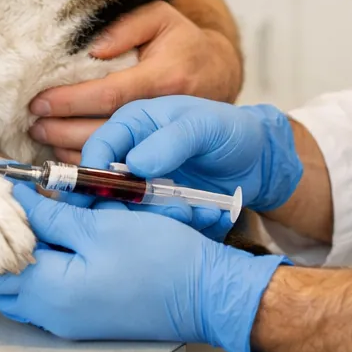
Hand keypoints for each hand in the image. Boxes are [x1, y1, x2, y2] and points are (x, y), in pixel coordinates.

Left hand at [0, 183, 286, 351]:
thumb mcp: (101, 226)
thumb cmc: (163, 259)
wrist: (209, 294)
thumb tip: (2, 197)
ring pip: (3, 285)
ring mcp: (64, 314)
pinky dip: (7, 260)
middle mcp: (48, 311)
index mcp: (49, 291)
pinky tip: (4, 240)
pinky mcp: (79, 309)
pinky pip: (28, 285)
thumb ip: (49, 215)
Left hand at [30, 2, 242, 161]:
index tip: (39, 102)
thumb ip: (127, 26)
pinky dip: (89, 159)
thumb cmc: (183, 42)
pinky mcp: (159, 148)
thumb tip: (93, 48)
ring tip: (40, 136)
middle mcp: (163, 110)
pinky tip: (64, 152)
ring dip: (71, 148)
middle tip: (32, 123)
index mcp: (163, 77)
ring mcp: (163, 134)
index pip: (109, 93)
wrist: (219, 73)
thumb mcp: (162, 17)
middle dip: (62, 129)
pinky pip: (119, 161)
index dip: (71, 100)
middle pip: (106, 128)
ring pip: (112, 150)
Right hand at [81, 96, 302, 213]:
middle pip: (107, 189)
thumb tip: (134, 165)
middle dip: (137, 206)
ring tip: (199, 211)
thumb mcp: (205, 126)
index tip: (109, 198)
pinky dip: (184, 227)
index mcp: (132, 124)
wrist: (258, 159)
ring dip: (165, 219)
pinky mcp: (161, 209)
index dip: (93, 175)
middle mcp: (131, 155)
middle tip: (177, 209)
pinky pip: (158, 226)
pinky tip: (211, 215)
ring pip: (132, 213)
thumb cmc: (230, 129)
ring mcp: (145, 185)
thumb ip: (171, 140)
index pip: (97, 149)